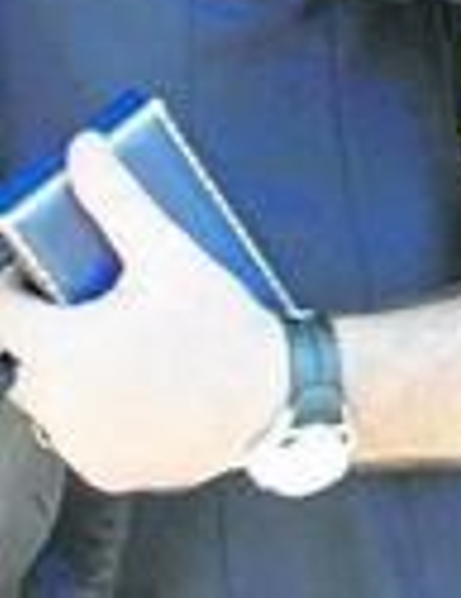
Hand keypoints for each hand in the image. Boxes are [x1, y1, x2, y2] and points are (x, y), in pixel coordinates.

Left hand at [0, 134, 284, 492]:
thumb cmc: (223, 329)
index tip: (31, 273)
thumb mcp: (169, 251)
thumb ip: (116, 198)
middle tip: (97, 302)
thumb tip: (84, 152)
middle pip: (22, 356)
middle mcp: (57, 404)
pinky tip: (143, 383)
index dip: (8, 285)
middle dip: (49, 326)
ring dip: (72, 368)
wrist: (274, 399)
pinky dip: (100, 410)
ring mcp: (81, 443)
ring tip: (126, 342)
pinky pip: (84, 434)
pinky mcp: (106, 469)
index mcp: (58, 349)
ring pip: (52, 397)